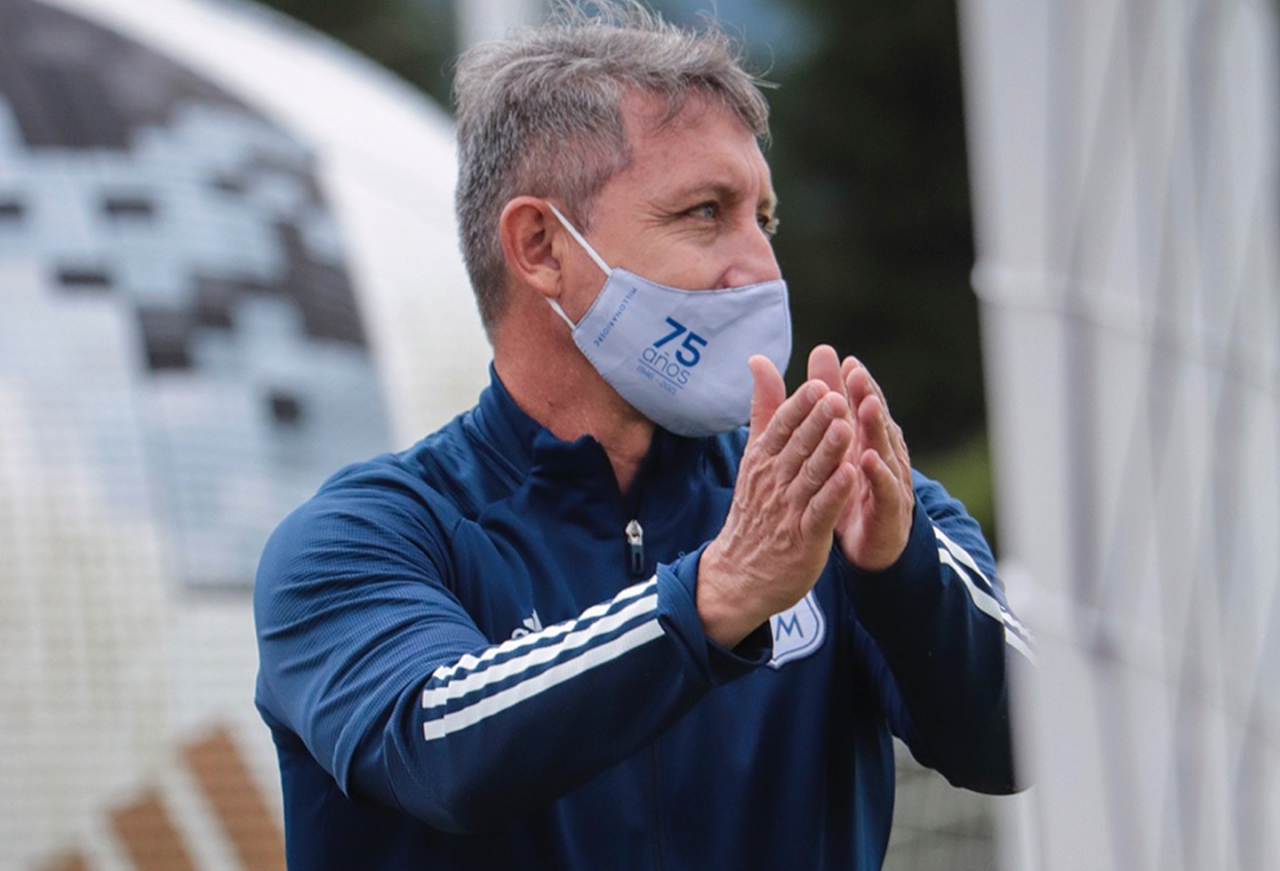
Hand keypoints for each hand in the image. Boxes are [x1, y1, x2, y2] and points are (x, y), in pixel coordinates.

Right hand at [697, 356, 856, 647]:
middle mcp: (774, 480)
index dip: (800, 406)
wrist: (740, 573)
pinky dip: (833, 492)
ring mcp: (788, 509)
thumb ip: (764, 408)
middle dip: (817, 422)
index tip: (818, 384)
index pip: (782, 426)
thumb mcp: (755, 454)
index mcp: (763, 458)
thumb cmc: (756, 507)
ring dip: (828, 451)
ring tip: (847, 428)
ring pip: (811, 474)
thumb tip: (760, 360)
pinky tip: (850, 474)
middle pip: (798, 446)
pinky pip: (820, 511)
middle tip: (836, 397)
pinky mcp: (803, 537)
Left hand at [806, 346, 914, 570]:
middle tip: (857, 373)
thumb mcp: (837, 453)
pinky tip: (868, 460)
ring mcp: (889, 483)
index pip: (862, 409)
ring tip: (865, 405)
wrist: (870, 546)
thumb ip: (828, 412)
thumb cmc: (852, 491)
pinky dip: (877, 475)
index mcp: (867, 443)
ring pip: (883, 451)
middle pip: (875, 423)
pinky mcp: (889, 511)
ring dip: (875, 428)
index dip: (856, 386)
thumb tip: (819, 362)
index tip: (847, 362)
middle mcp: (882, 457)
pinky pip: (883, 491)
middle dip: (867, 397)